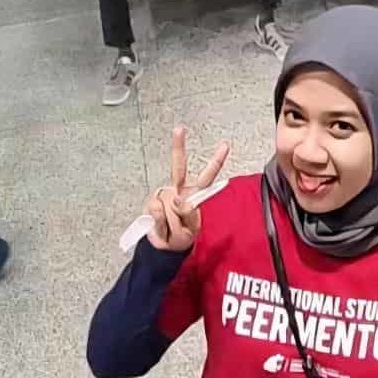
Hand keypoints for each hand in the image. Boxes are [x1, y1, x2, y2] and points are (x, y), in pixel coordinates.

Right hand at [145, 126, 229, 251]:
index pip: (208, 176)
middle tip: (179, 129)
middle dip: (178, 147)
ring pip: (171, 204)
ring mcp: (164, 195)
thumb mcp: (188, 230)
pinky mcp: (152, 202)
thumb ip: (184, 215)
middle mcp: (179, 190)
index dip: (216, 161)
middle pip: (178, 167)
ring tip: (172, 230)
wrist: (163, 248)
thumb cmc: (180, 237)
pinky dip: (160, 224)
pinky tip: (160, 226)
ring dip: (172, 223)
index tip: (226, 145)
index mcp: (194, 194)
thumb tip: (173, 199)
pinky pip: (158, 212)